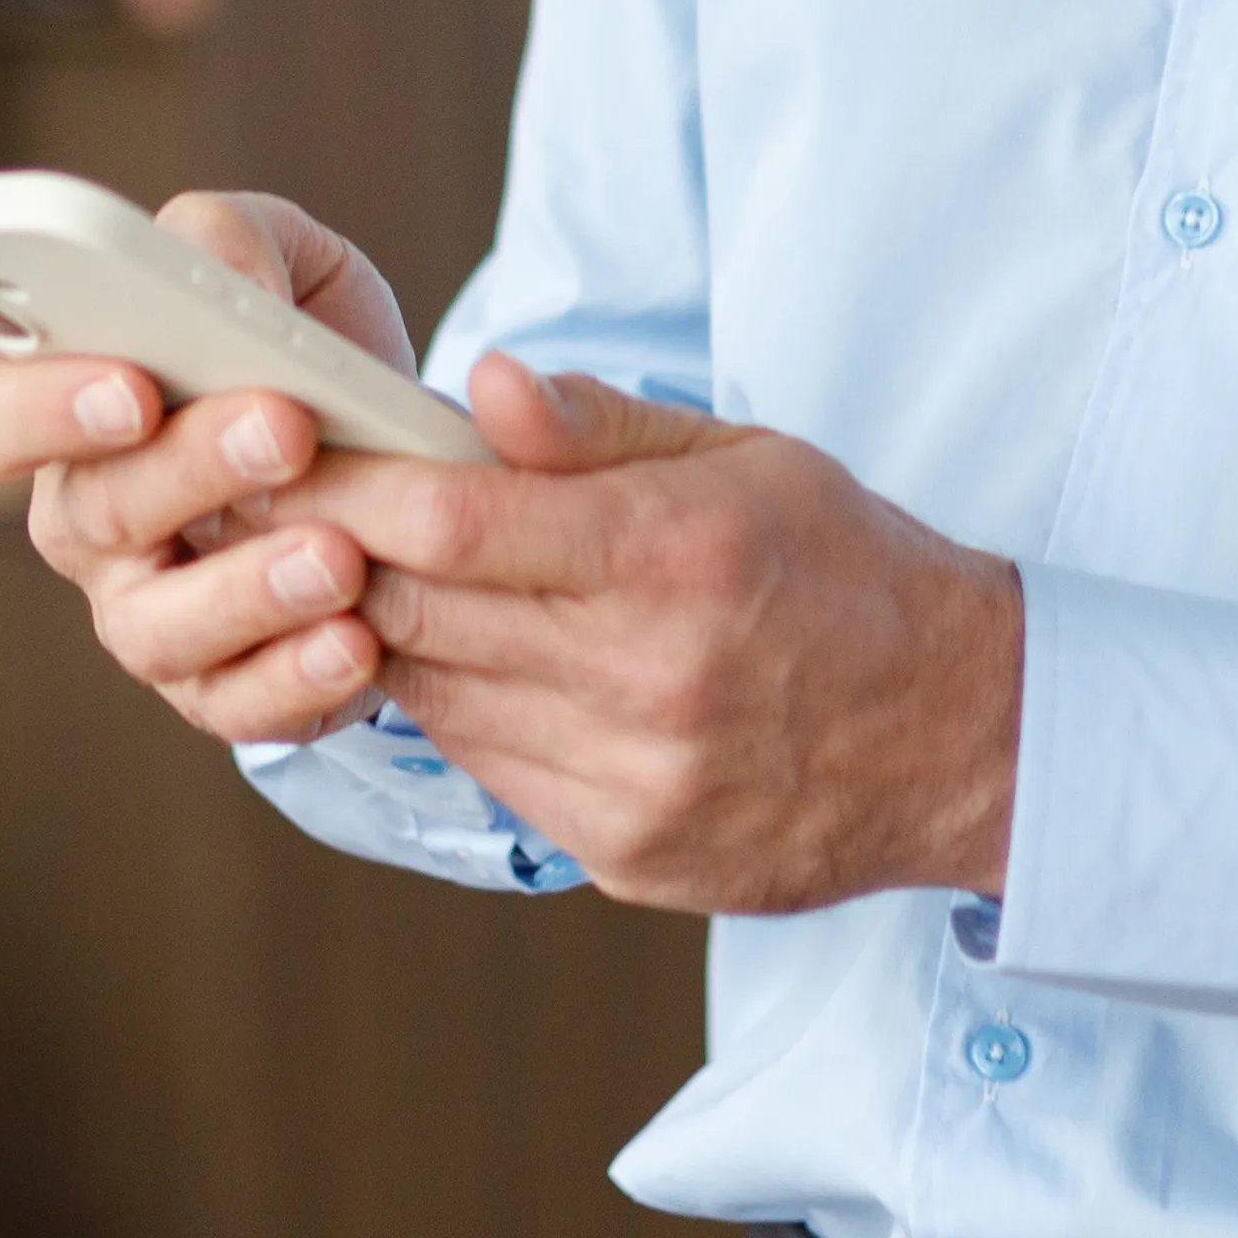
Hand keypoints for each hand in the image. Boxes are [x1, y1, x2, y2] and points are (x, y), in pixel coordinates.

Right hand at [0, 191, 418, 745]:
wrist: (419, 460)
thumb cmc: (313, 348)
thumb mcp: (286, 264)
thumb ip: (234, 243)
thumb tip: (230, 287)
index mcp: (68, 413)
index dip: (41, 408)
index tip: (133, 383)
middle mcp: (88, 525)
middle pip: (93, 514)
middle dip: (190, 470)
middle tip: (285, 427)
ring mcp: (148, 617)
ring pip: (157, 629)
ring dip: (247, 592)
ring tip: (339, 557)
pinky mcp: (225, 690)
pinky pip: (238, 706)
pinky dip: (296, 680)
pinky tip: (359, 640)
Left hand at [281, 360, 1021, 919]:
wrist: (969, 737)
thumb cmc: (853, 571)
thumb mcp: (749, 457)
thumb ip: (600, 427)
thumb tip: (481, 385)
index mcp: (674, 556)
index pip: (453, 520)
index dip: (348, 487)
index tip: (286, 456)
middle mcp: (645, 677)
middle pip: (419, 612)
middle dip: (330, 557)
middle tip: (268, 512)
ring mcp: (632, 780)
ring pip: (436, 700)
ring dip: (384, 636)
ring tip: (350, 579)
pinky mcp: (627, 852)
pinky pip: (491, 770)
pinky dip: (458, 711)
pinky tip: (461, 662)